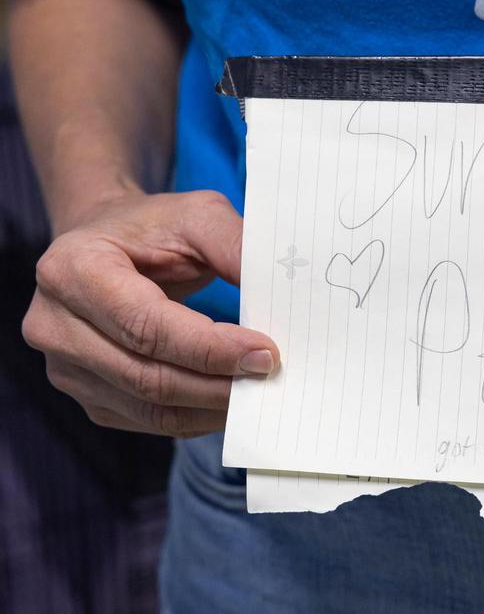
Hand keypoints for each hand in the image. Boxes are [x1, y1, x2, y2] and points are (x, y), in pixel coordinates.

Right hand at [21, 190, 278, 436]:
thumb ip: (234, 245)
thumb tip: (276, 288)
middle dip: (217, 383)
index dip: (209, 348)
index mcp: (72, 269)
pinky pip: (147, 420)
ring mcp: (64, 367)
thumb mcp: (197, 214)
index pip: (146, 326)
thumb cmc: (152, 227)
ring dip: (211, 407)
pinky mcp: (86, 394)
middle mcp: (54, 324)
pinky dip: (196, 416)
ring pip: (149, 406)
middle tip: (271, 378)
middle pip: (146, 375)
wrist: (105, 241)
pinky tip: (229, 401)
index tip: (265, 353)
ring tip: (259, 392)